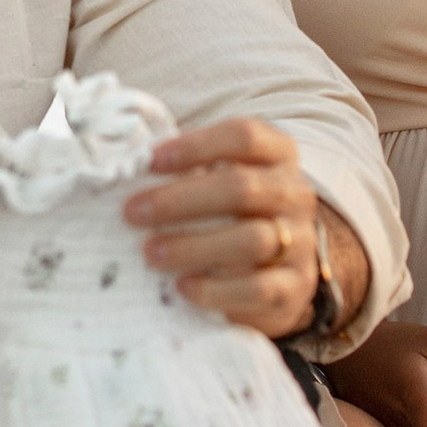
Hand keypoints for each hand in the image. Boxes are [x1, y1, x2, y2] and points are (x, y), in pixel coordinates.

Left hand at [124, 117, 330, 341]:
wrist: (282, 270)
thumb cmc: (233, 214)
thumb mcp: (221, 180)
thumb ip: (186, 170)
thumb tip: (125, 169)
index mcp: (277, 155)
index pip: (243, 136)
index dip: (195, 145)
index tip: (149, 161)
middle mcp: (295, 194)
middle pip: (241, 188)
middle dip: (179, 200)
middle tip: (133, 213)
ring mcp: (301, 242)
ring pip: (251, 239)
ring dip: (193, 246)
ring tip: (150, 253)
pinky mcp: (295, 288)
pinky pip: (259, 289)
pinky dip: (215, 289)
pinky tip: (182, 287)